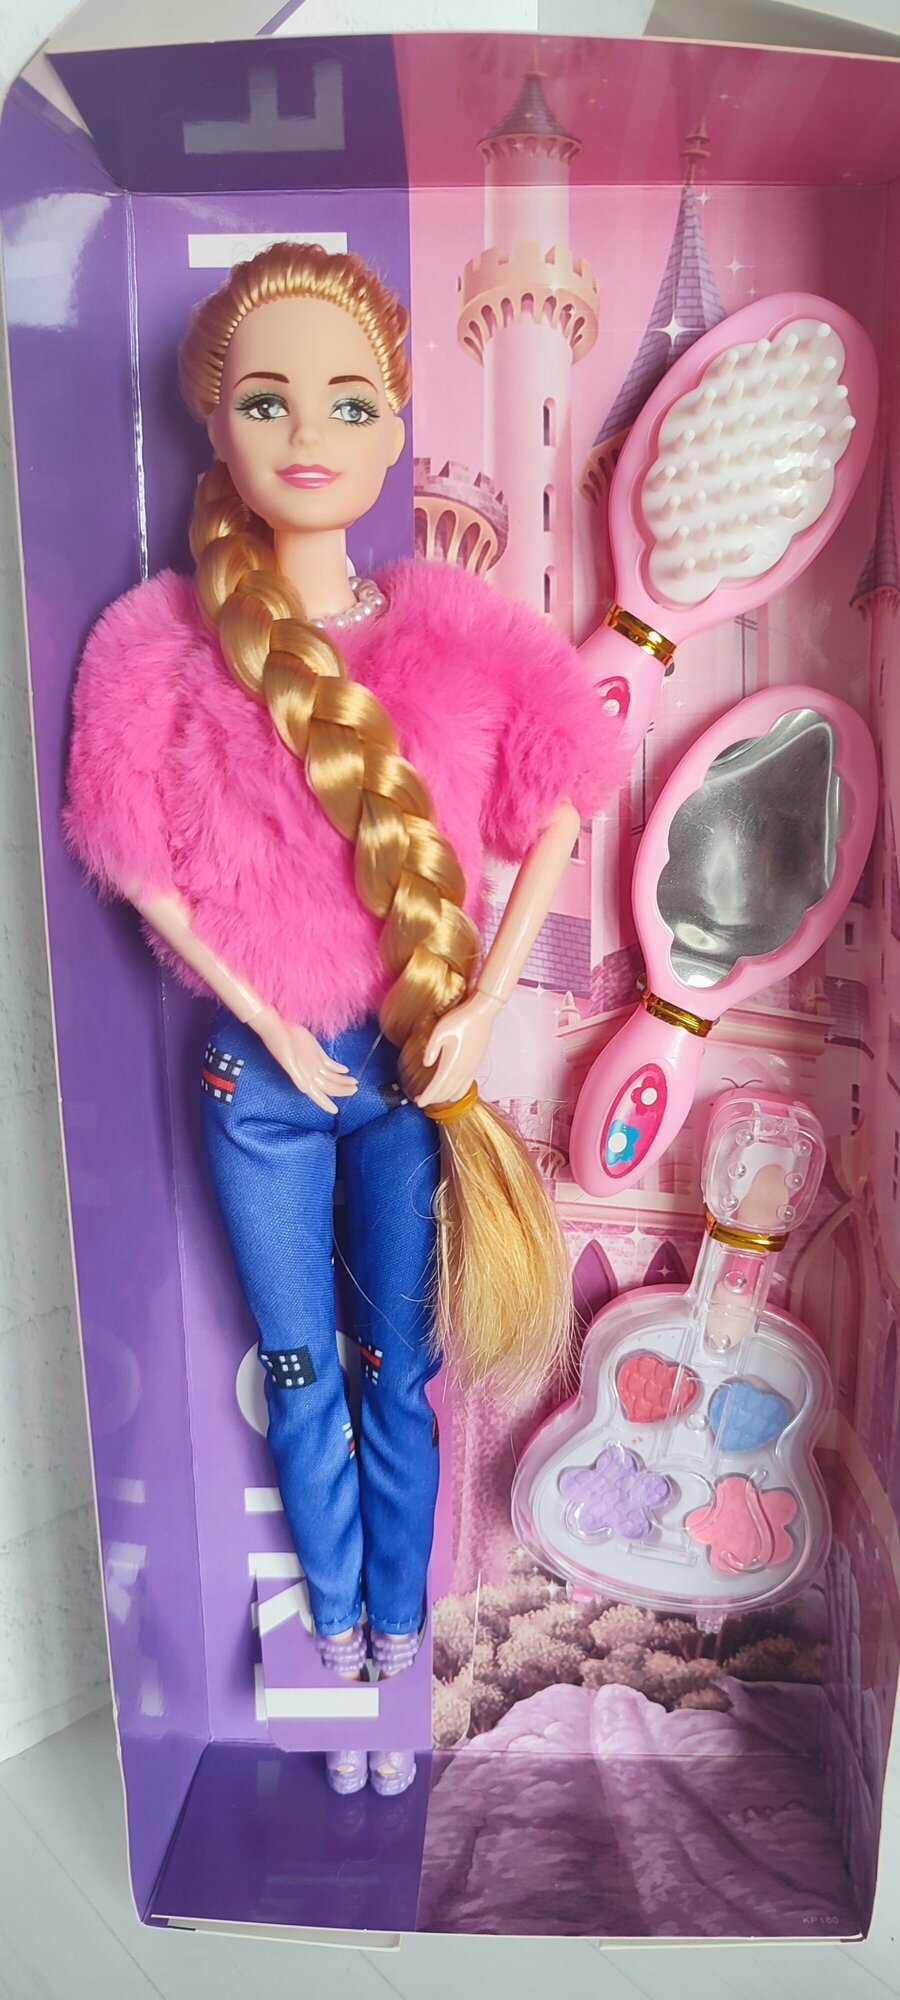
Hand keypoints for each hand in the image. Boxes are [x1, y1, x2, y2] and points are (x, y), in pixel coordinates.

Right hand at [252, 1005, 356, 1113]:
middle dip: (342, 1090)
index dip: (325, 1103)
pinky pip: (330, 1064)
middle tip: (355, 1090)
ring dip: (343, 1080)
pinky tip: (345, 1070)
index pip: (317, 1095)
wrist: (278, 1029)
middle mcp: (310, 1073)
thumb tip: (305, 1090)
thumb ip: (297, 1076)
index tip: (335, 1111)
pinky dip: (338, 1068)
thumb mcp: (288, 1062)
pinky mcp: (317, 1053)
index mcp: (304, 1078)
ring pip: (332, 1076)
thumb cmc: (280, 1046)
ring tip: (355, 1083)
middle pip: (329, 1086)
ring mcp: (315, 1063)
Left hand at [415, 989, 502, 1110]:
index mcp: (452, 1064)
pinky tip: (453, 1092)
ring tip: (435, 1097)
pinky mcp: (476, 1065)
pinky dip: (457, 1093)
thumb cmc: (460, 1019)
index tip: (418, 1102)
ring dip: (445, 1097)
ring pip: (457, 1091)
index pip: (437, 1087)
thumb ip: (431, 1049)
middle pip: (446, 1092)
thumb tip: (426, 1063)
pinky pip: (467, 1085)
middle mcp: (463, 1070)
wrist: (482, 1013)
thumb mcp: (439, 1030)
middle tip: (421, 1100)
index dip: (427, 1096)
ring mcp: (471, 1069)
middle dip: (433, 1098)